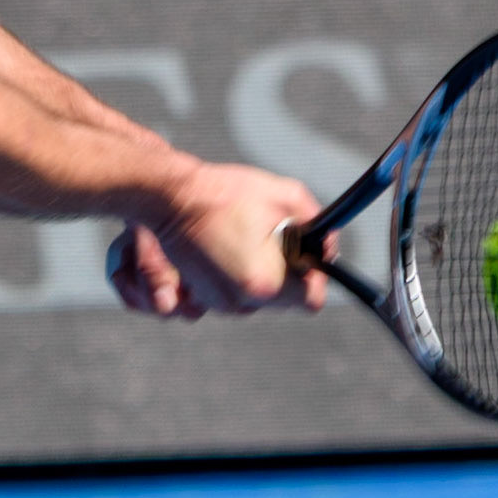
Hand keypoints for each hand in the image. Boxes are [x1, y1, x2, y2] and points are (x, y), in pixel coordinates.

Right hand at [106, 163, 326, 317]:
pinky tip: (231, 247)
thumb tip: (326, 243)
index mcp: (264, 283)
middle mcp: (241, 302)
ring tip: (248, 239)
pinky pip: (237, 295)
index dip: (315, 276)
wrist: (171, 197)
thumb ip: (316, 221)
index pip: (312, 299)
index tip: (306, 253)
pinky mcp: (203, 297)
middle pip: (285, 301)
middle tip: (274, 239)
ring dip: (263, 274)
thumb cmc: (225, 193)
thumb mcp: (284, 195)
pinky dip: (240, 275)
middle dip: (288, 273)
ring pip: (260, 299)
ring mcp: (219, 303)